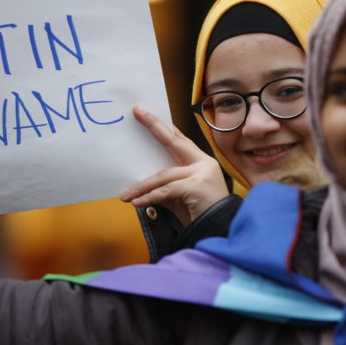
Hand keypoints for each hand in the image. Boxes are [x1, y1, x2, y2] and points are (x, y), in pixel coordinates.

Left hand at [120, 106, 228, 223]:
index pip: (181, 141)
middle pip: (175, 141)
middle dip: (154, 126)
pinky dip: (149, 197)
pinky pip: (166, 190)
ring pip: (164, 175)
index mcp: (203, 163)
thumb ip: (165, 187)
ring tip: (126, 195)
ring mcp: (202, 173)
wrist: (219, 231)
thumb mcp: (180, 198)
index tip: (149, 115)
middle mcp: (205, 163)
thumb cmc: (201, 215)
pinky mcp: (196, 186)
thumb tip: (143, 186)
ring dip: (142, 187)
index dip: (165, 128)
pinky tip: (136, 203)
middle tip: (138, 112)